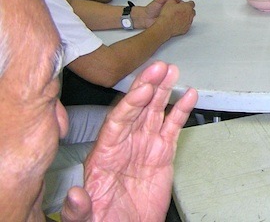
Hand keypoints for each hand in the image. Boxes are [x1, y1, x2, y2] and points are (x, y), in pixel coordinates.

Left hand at [60, 61, 197, 221]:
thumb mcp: (86, 220)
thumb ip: (78, 209)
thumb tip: (76, 195)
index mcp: (104, 155)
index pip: (117, 122)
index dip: (130, 104)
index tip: (143, 89)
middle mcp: (124, 145)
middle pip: (137, 109)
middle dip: (148, 86)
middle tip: (160, 68)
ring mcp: (145, 147)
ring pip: (154, 112)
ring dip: (164, 91)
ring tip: (172, 71)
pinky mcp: (162, 154)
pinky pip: (172, 128)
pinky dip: (182, 111)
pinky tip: (189, 95)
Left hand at [140, 0, 194, 33]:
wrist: (145, 19)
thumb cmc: (150, 9)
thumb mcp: (158, 0)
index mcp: (170, 3)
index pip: (180, 1)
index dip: (182, 2)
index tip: (182, 3)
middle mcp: (172, 10)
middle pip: (182, 9)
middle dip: (183, 9)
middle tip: (182, 10)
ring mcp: (172, 16)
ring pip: (181, 16)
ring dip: (182, 16)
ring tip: (180, 15)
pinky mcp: (171, 23)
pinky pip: (177, 22)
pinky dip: (179, 22)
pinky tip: (178, 21)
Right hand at [155, 0, 195, 37]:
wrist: (165, 26)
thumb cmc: (168, 15)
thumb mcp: (169, 2)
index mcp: (188, 7)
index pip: (191, 3)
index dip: (186, 3)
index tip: (184, 4)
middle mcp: (190, 14)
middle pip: (192, 11)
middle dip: (187, 10)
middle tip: (181, 10)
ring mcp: (189, 22)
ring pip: (190, 18)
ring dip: (186, 16)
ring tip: (178, 16)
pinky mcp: (186, 28)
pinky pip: (187, 24)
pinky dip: (184, 23)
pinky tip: (178, 22)